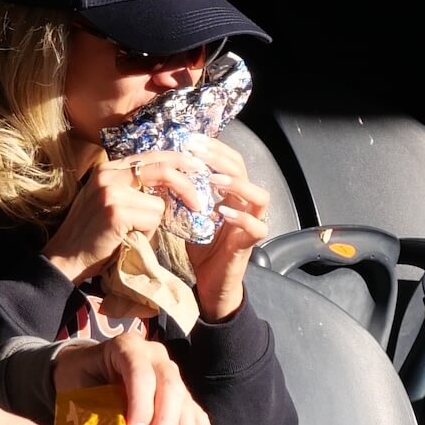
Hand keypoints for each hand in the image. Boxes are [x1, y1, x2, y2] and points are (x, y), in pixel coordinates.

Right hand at [44, 152, 208, 283]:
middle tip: (199, 203)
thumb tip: (170, 187)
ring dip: (152, 224)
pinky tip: (126, 239)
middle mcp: (108, 174)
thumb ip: (132, 188)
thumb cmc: (92, 235)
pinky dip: (147, 234)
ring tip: (131, 234)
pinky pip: (152, 219)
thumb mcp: (109, 201)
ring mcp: (111, 191)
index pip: (151, 156)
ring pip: (158, 204)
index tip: (196, 168)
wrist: (65, 258)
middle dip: (186, 186)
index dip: (178, 161)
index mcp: (108, 168)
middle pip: (162, 169)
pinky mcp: (116, 211)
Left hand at [52, 329, 223, 424]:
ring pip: (184, 399)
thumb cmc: (78, 377)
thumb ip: (92, 406)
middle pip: (169, 384)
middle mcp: (153, 356)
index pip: (139, 373)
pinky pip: (194, 411)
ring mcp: (168, 373)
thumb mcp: (77, 385)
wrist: (83, 367)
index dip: (142, 403)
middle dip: (167, 418)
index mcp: (126, 347)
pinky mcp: (176, 393)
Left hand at [185, 138, 271, 321]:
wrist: (210, 284)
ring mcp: (252, 223)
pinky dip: (240, 217)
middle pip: (244, 170)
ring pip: (259, 195)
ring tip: (213, 180)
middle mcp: (245, 204)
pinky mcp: (251, 244)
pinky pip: (256, 226)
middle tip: (197, 151)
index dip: (213, 148)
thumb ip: (185, 196)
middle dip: (220, 158)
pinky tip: (221, 212)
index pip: (229, 161)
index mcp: (231, 194)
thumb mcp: (189, 216)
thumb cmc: (200, 249)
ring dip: (236, 185)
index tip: (190, 140)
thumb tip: (164, 172)